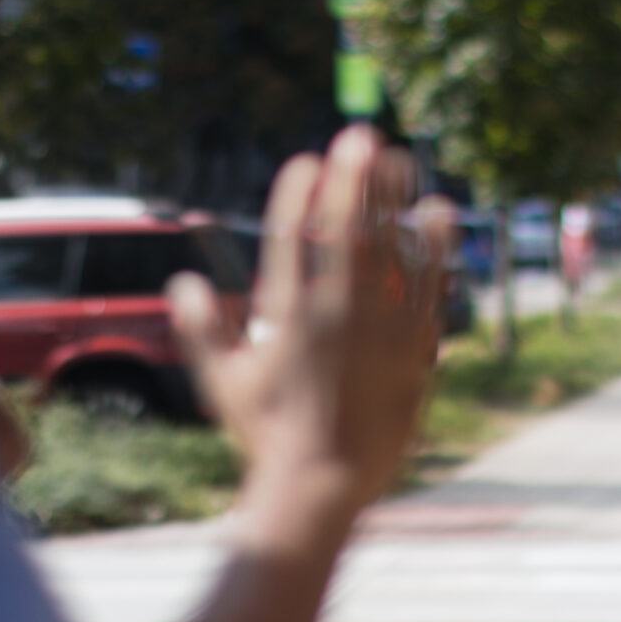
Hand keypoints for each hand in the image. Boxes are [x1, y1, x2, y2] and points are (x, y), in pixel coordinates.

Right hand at [168, 127, 452, 515]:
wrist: (320, 484)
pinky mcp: (413, 351)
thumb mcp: (220, 382)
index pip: (292, 237)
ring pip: (392, 250)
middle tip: (361, 136)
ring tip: (398, 158)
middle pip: (347, 230)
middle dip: (353, 178)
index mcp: (286, 318)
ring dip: (394, 199)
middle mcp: (334, 317)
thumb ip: (200, 328)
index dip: (299, 193)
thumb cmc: (265, 435)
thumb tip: (182, 282)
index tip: (306, 160)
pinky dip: (434, 248)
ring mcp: (379, 333)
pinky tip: (438, 212)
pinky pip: (429, 288)